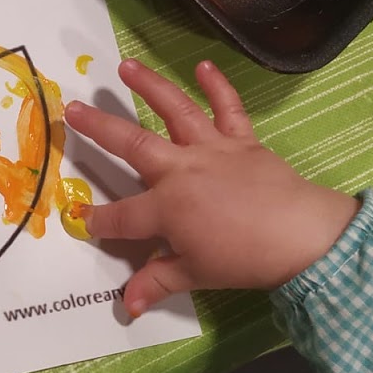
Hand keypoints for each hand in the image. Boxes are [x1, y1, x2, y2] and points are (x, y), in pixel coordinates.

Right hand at [65, 58, 357, 314]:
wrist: (300, 235)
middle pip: (132, 146)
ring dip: (150, 86)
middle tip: (71, 108)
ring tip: (126, 65)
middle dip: (99, 128)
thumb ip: (157, 282)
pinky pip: (228, 109)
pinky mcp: (241, 141)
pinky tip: (203, 65)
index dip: (99, 221)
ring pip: (175, 112)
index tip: (82, 220)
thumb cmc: (244, 259)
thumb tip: (126, 307)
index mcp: (166, 208)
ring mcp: (211, 150)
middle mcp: (181, 170)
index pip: (123, 217)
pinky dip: (217, 85)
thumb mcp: (195, 275)